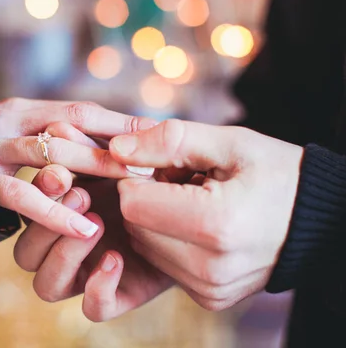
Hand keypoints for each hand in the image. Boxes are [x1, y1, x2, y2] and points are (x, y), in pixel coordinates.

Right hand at [0, 98, 155, 238]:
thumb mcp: (12, 138)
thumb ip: (46, 140)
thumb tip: (97, 144)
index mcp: (20, 110)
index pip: (78, 112)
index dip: (118, 123)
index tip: (156, 134)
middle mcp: (6, 123)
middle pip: (69, 128)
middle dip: (113, 146)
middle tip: (154, 163)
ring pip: (47, 154)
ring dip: (91, 170)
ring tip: (131, 189)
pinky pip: (20, 197)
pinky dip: (54, 213)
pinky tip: (86, 228)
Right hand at [14, 123, 172, 321]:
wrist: (211, 207)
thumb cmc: (167, 171)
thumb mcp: (132, 151)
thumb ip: (96, 145)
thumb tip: (59, 128)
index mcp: (65, 208)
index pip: (27, 210)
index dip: (35, 192)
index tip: (62, 172)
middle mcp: (69, 243)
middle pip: (24, 252)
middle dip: (44, 224)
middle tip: (80, 195)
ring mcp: (91, 271)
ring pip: (45, 284)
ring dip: (62, 254)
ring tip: (96, 225)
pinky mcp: (120, 294)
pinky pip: (92, 307)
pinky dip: (98, 286)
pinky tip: (118, 258)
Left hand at [110, 120, 303, 309]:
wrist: (321, 221)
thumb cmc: (276, 174)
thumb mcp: (229, 142)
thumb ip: (169, 141)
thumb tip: (117, 148)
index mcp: (215, 225)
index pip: (132, 203)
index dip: (137, 177)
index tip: (161, 165)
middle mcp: (209, 268)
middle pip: (135, 226)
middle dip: (146, 198)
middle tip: (181, 180)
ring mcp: (209, 289)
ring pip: (144, 247)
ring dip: (156, 220)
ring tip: (193, 201)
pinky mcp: (209, 298)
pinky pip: (163, 263)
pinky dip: (170, 240)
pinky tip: (199, 223)